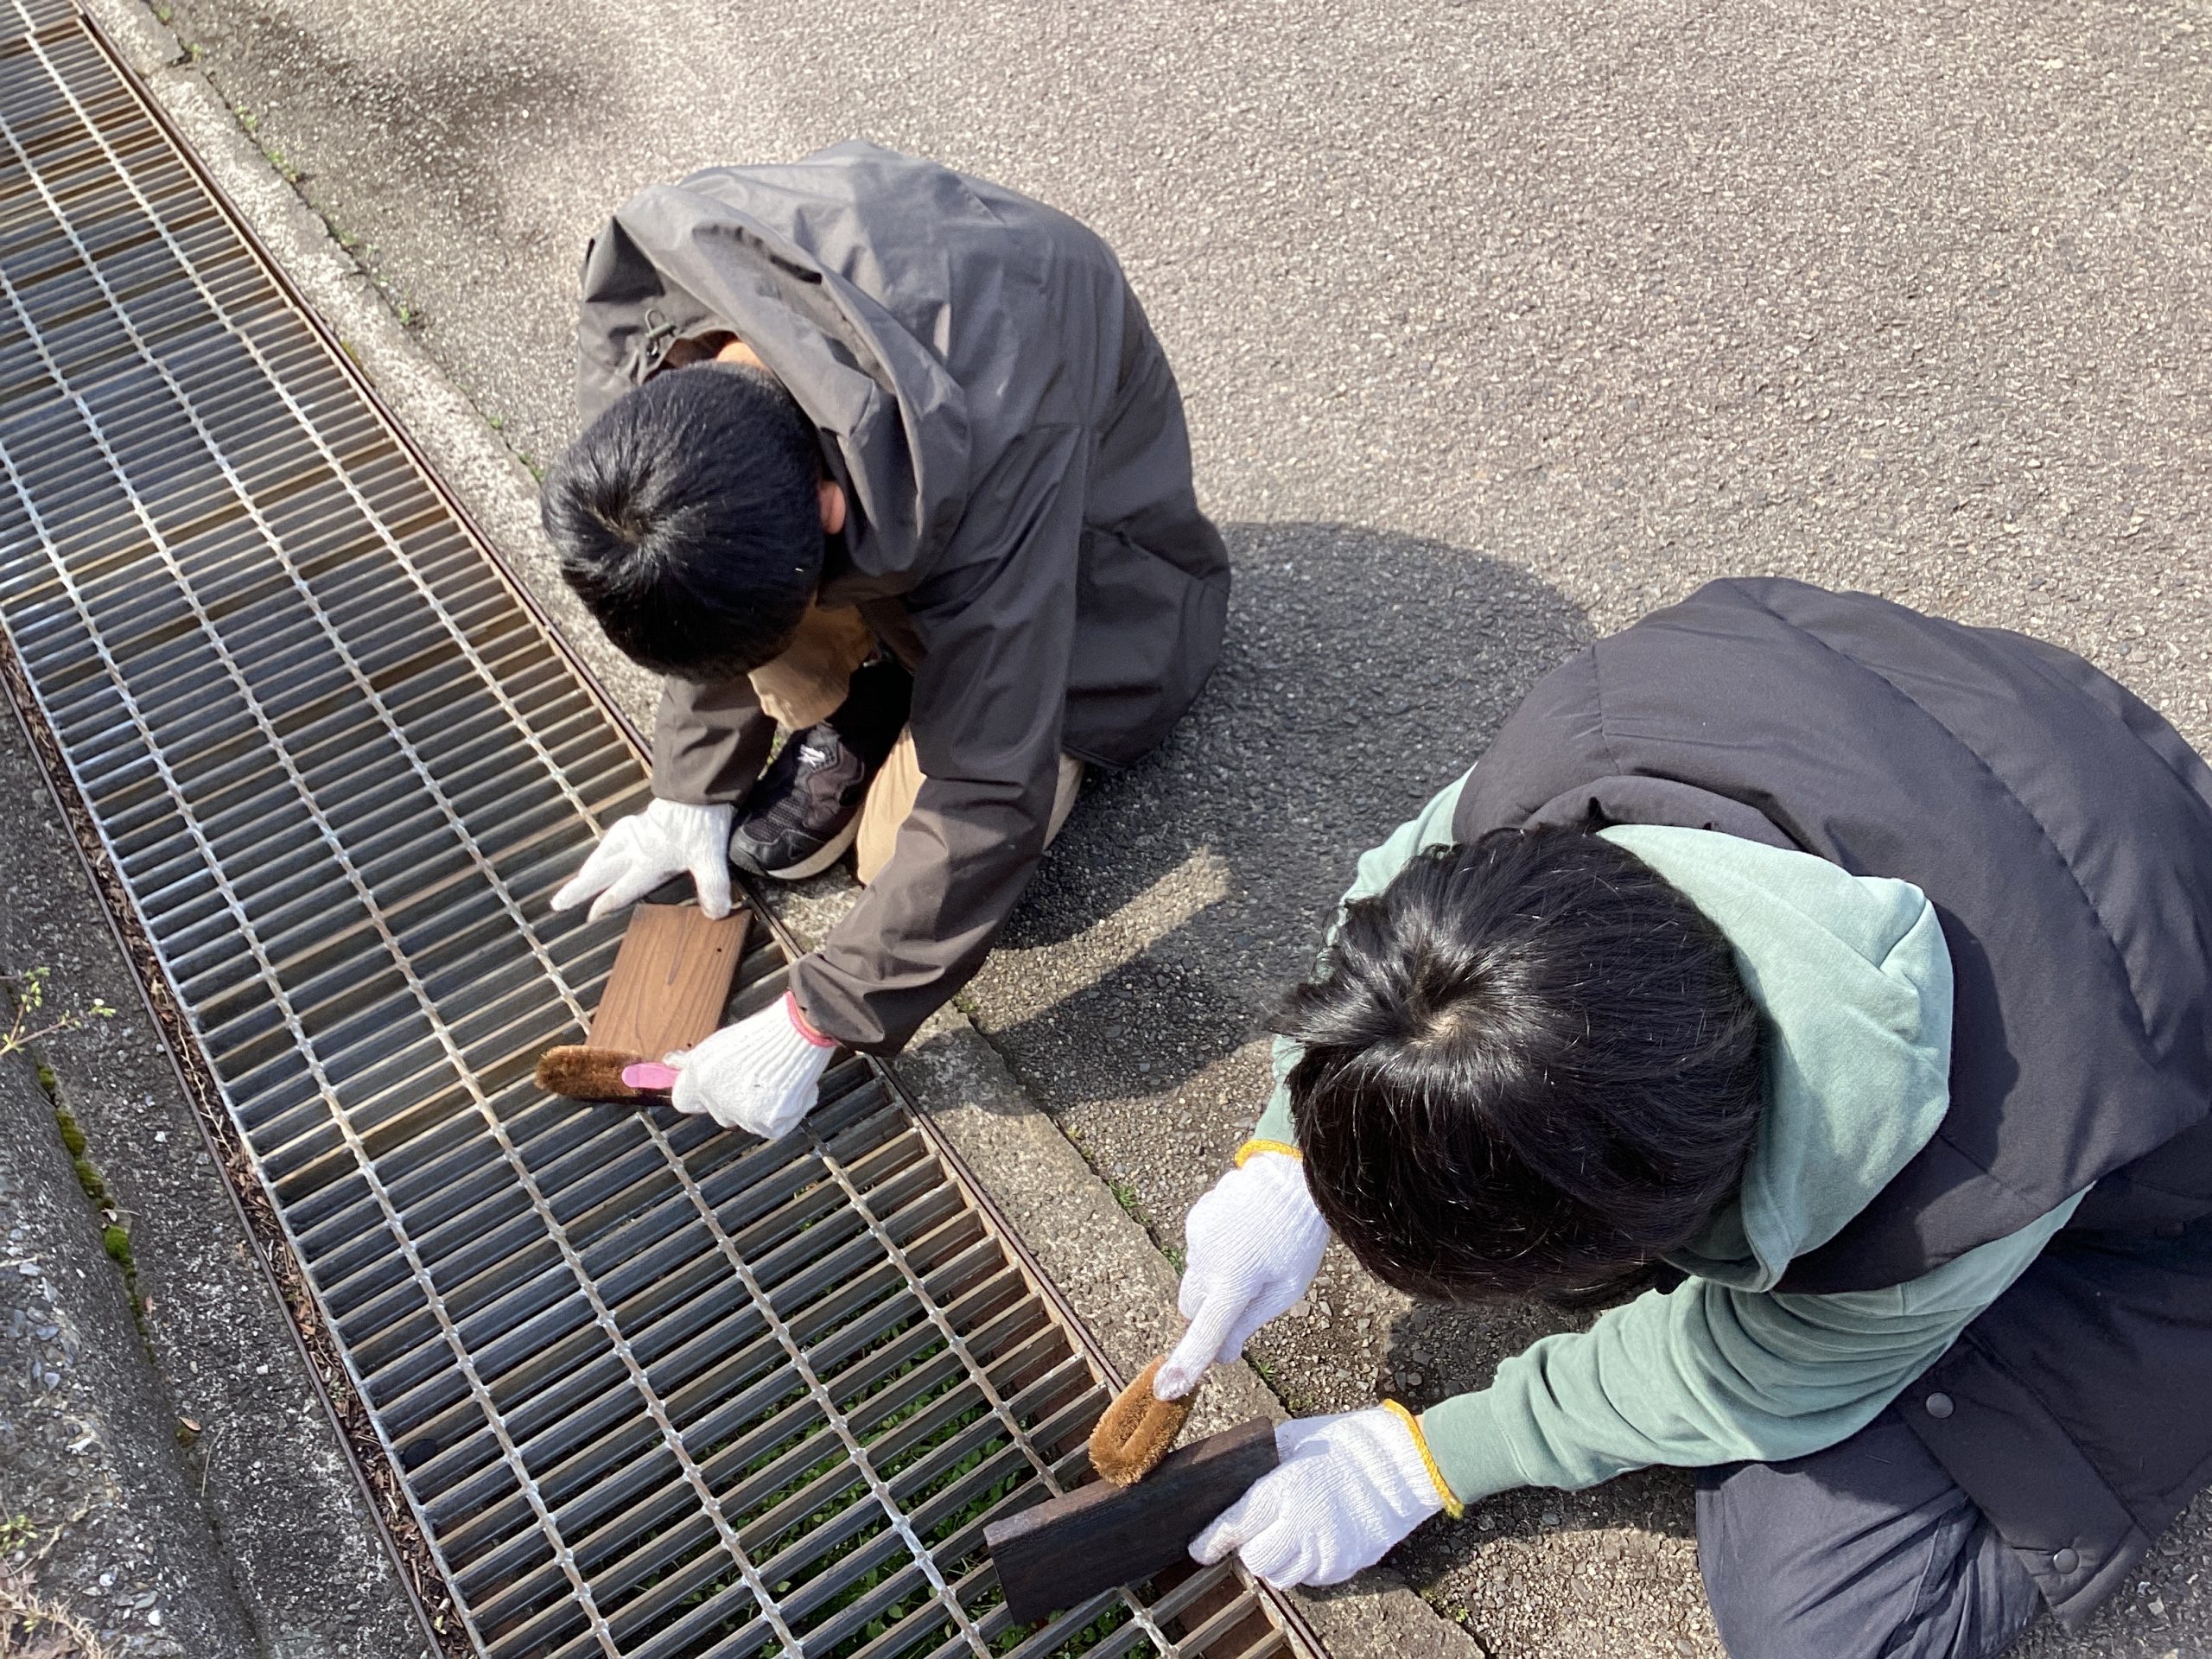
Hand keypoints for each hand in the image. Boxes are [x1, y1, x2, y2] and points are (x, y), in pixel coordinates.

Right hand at [552, 799, 734, 920]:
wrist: (699, 787)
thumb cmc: (702, 821)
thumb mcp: (711, 858)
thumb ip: (713, 887)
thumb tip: (716, 912)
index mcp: (648, 862)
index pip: (621, 890)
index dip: (606, 904)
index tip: (591, 917)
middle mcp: (635, 849)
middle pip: (599, 873)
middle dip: (578, 889)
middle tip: (558, 902)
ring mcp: (635, 833)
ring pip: (603, 854)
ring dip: (589, 869)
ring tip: (578, 881)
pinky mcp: (640, 820)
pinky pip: (613, 838)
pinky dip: (604, 849)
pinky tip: (606, 850)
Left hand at [665, 992, 837, 1138]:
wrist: (798, 1033)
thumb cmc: (764, 1032)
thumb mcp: (721, 1041)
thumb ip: (693, 1059)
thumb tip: (670, 1061)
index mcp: (700, 1075)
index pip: (683, 1101)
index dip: (700, 1095)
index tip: (713, 1088)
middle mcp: (715, 1098)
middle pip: (718, 1112)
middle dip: (733, 1100)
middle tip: (754, 1078)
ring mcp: (741, 1113)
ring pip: (746, 1121)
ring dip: (758, 1108)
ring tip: (773, 1081)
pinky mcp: (766, 1123)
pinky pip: (770, 1128)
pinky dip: (781, 1115)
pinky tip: (787, 1091)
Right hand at [1153, 1151, 1328, 1399]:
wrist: (1292, 1174)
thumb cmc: (1298, 1236)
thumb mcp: (1286, 1289)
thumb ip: (1250, 1322)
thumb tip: (1222, 1354)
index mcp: (1233, 1283)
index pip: (1205, 1333)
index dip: (1187, 1364)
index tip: (1167, 1389)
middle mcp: (1205, 1260)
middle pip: (1192, 1307)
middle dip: (1209, 1312)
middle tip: (1244, 1297)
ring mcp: (1196, 1236)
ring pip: (1195, 1276)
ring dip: (1214, 1278)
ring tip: (1252, 1254)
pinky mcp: (1195, 1217)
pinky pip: (1199, 1248)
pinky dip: (1215, 1251)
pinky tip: (1244, 1234)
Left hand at [1192, 1408, 1446, 1587]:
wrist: (1402, 1463)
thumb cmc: (1346, 1442)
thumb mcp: (1292, 1440)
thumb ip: (1260, 1464)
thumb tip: (1230, 1478)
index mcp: (1283, 1489)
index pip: (1232, 1527)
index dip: (1208, 1542)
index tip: (1197, 1548)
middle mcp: (1302, 1526)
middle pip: (1255, 1560)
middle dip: (1250, 1547)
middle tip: (1258, 1528)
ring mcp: (1326, 1550)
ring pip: (1282, 1575)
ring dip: (1277, 1558)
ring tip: (1289, 1532)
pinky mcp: (1346, 1565)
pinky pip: (1311, 1577)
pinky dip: (1305, 1563)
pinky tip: (1315, 1537)